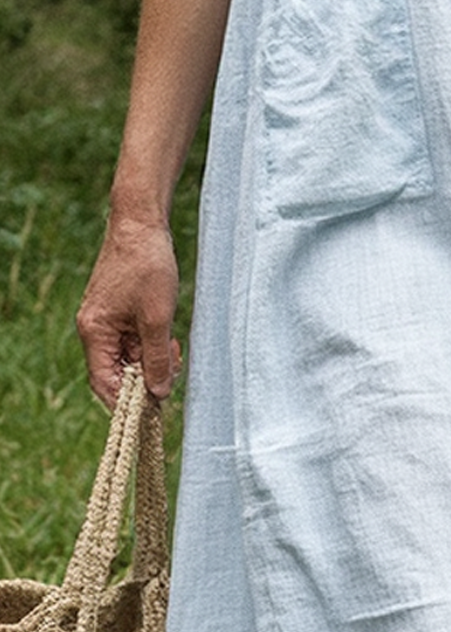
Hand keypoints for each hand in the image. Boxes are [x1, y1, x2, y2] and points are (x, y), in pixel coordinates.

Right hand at [76, 214, 181, 409]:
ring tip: (173, 348)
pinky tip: (169, 339)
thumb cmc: (147, 266)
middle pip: (117, 374)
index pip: (104, 384)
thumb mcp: (158, 319)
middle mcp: (95, 330)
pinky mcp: (120, 314)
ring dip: (153, 362)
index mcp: (95, 332)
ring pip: (130, 359)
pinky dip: (153, 346)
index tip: (155, 407)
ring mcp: (107, 322)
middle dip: (146, 379)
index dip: (128, 402)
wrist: (142, 225)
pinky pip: (135, 343)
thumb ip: (157, 360)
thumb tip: (159, 393)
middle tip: (172, 370)